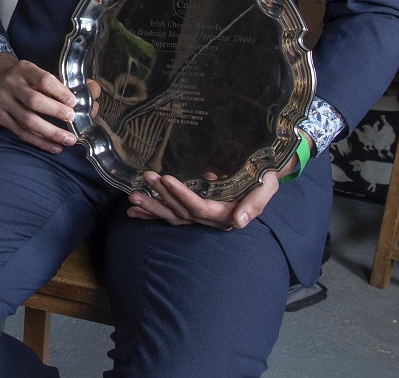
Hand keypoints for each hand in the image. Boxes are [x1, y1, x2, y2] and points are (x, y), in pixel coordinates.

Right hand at [0, 53, 97, 152]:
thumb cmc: (25, 78)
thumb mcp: (38, 73)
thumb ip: (59, 84)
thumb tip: (91, 92)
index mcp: (24, 69)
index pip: (44, 80)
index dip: (60, 92)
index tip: (74, 102)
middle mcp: (11, 84)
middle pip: (33, 100)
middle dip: (56, 111)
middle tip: (72, 119)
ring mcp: (3, 101)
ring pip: (27, 120)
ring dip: (51, 132)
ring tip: (69, 139)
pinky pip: (21, 133)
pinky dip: (40, 142)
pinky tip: (55, 146)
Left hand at [125, 133, 312, 228]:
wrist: (262, 176)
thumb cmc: (265, 177)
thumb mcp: (266, 187)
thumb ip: (254, 204)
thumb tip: (239, 222)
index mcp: (227, 214)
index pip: (200, 208)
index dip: (182, 195)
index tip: (166, 179)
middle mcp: (212, 220)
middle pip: (182, 212)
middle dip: (162, 197)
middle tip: (145, 179)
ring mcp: (201, 217)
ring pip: (173, 215)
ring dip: (152, 207)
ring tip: (132, 197)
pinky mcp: (193, 212)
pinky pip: (171, 215)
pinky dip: (152, 213)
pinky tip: (134, 211)